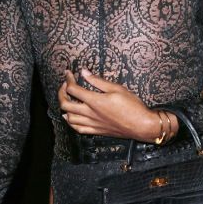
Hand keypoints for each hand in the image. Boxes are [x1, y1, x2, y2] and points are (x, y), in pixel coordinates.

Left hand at [58, 67, 174, 141]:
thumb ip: (98, 81)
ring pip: (69, 118)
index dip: (68, 79)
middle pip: (65, 104)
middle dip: (61, 93)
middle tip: (65, 85)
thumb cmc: (132, 106)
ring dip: (65, 107)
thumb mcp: (116, 88)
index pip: (73, 89)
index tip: (69, 73)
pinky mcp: (96, 131)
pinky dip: (70, 122)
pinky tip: (69, 117)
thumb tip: (84, 72)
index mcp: (94, 101)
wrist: (141, 125)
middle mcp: (90, 113)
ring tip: (67, 99)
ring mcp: (92, 123)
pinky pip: (77, 129)